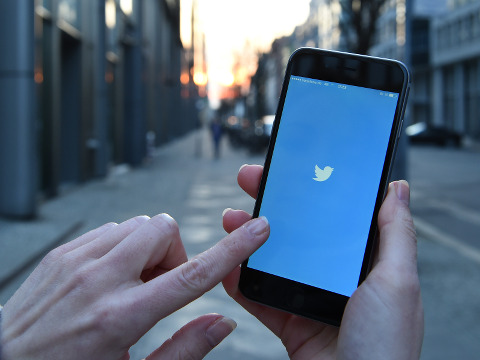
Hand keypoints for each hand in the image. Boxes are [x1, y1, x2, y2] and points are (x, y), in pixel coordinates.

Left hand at [1, 213, 269, 359]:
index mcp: (121, 318)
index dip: (233, 250)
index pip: (192, 275)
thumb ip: (184, 350)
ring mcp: (77, 260)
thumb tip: (223, 322)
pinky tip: (110, 278)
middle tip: (160, 286)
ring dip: (147, 251)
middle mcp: (99, 280)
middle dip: (173, 253)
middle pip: (163, 230)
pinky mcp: (64, 252)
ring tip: (132, 285)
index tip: (257, 229)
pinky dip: (122, 248)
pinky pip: (112, 230)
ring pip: (138, 226)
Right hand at [222, 164, 423, 359]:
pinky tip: (225, 264)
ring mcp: (310, 299)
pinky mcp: (289, 323)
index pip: (334, 216)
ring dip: (248, 238)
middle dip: (272, 204)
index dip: (311, 190)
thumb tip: (398, 189)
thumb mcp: (397, 282)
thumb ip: (394, 234)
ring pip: (274, 260)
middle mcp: (336, 278)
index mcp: (364, 264)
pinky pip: (260, 298)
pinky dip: (240, 281)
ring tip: (230, 218)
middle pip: (298, 233)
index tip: (290, 170)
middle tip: (250, 181)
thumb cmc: (387, 346)